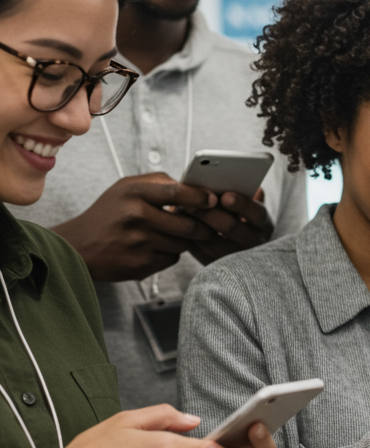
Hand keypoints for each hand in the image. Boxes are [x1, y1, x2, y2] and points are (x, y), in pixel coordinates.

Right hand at [52, 174, 216, 280]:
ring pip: (183, 243)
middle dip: (203, 227)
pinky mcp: (141, 264)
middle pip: (188, 224)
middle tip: (207, 226)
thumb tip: (194, 186)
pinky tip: (155, 249)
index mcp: (134, 193)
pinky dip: (170, 254)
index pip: (178, 192)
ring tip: (174, 235)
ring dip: (185, 241)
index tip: (214, 200)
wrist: (78, 247)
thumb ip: (159, 183)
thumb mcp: (126, 188)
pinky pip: (172, 258)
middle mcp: (136, 216)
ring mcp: (139, 242)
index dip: (201, 198)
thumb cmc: (108, 214)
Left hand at [184, 189, 273, 264]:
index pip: (257, 213)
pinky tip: (178, 224)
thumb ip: (243, 192)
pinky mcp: (216, 265)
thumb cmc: (238, 213)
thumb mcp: (246, 203)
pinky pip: (200, 252)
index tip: (225, 196)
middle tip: (191, 202)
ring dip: (195, 225)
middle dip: (209, 213)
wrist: (235, 242)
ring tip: (179, 209)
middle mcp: (253, 241)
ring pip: (213, 243)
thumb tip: (235, 181)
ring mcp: (235, 256)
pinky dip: (188, 237)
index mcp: (262, 223)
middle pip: (231, 228)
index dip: (242, 204)